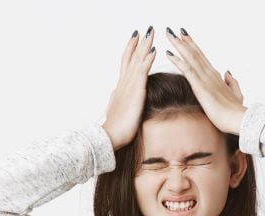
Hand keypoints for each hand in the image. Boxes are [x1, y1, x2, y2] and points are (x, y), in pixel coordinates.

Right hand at [101, 27, 157, 150]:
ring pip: (137, 61)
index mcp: (120, 88)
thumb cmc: (115, 129)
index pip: (126, 64)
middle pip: (131, 58)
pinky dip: (147, 60)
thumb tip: (115, 96)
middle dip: (138, 43)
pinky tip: (153, 50)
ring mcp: (129, 87)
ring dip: (144, 46)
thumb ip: (117, 101)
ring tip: (151, 33)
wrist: (110, 136)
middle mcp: (123, 84)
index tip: (135, 38)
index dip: (130, 50)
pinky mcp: (135, 93)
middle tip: (145, 29)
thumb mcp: (115, 111)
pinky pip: (142, 72)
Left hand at [163, 27, 246, 134]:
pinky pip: (187, 70)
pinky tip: (169, 53)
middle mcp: (210, 74)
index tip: (185, 37)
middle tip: (173, 30)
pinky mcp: (200, 87)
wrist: (238, 120)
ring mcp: (205, 79)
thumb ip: (232, 83)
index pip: (202, 58)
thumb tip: (228, 72)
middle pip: (195, 53)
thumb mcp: (236, 94)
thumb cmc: (235, 112)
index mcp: (216, 77)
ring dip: (179, 45)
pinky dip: (178, 60)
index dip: (193, 46)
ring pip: (190, 57)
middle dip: (184, 41)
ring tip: (169, 34)